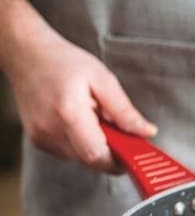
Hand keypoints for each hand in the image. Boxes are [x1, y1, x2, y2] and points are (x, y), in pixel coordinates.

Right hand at [6, 29, 155, 173]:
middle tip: (120, 132)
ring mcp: (41, 137)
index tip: (134, 155)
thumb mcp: (102, 79)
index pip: (97, 155)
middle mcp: (50, 129)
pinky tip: (81, 123)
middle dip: (111, 152)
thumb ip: (125, 110)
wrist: (27, 54)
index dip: (119, 161)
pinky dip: (82, 144)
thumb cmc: (62, 62)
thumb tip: (146, 132)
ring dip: (96, 147)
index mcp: (68, 112)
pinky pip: (69, 153)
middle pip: (90, 160)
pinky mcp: (39, 141)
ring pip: (80, 158)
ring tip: (95, 120)